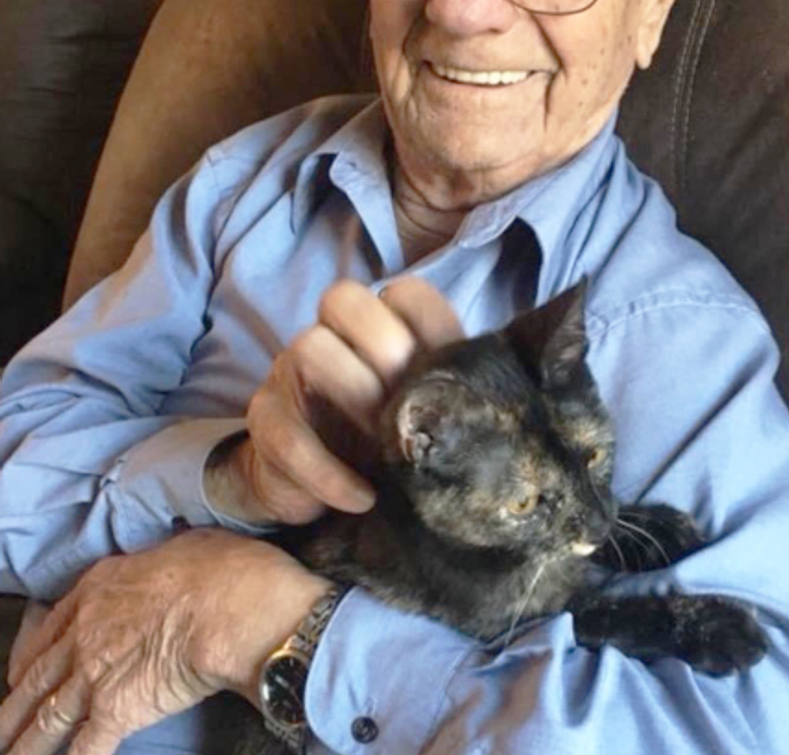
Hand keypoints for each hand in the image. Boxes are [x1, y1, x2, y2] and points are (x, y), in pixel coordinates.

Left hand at [0, 528, 330, 754]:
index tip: (23, 670)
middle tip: (1, 726)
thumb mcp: (183, 545)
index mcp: (99, 586)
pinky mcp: (115, 711)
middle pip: (37, 676)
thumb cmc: (220, 568)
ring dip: (27, 744)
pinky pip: (84, 748)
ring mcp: (93, 674)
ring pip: (47, 718)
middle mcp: (84, 631)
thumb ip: (163, 562)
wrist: (230, 606)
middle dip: (14, 707)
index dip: (33, 653)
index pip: (51, 625)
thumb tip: (179, 562)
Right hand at [205, 276, 461, 523]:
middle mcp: (332, 337)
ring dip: (356, 397)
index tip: (452, 375)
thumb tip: (519, 399)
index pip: (403, 293)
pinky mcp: (266, 422)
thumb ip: (456, 394)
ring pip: (309, 348)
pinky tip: (362, 498)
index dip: (430, 325)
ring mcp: (290, 373)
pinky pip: (286, 433)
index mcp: (379, 329)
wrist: (328, 493)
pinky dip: (328, 472)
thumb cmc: (390, 444)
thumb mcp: (426, 418)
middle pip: (343, 298)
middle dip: (385, 345)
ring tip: (385, 449)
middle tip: (411, 403)